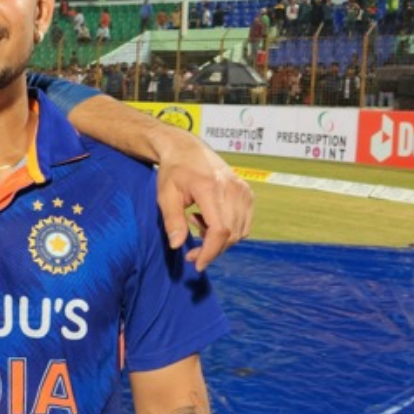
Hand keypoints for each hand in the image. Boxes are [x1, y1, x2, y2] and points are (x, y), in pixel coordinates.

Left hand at [153, 132, 252, 270]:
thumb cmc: (174, 171)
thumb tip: (177, 246)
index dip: (210, 252)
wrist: (187, 149)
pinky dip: (228, 230)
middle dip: (211, 250)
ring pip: (239, 231)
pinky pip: (243, 224)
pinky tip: (209, 219)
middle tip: (191, 252)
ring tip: (196, 223)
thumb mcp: (165, 195)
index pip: (219, 229)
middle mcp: (232, 188)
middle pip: (230, 234)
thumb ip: (172, 221)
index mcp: (210, 188)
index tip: (197, 264)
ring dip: (219, 240)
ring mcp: (243, 190)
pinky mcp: (247, 193)